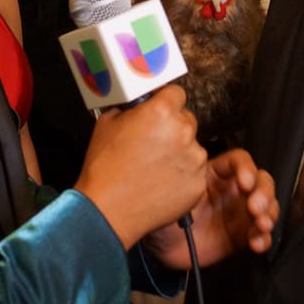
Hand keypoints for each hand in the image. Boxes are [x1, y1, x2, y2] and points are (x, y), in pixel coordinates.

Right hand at [74, 85, 208, 248]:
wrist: (108, 210)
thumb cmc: (104, 168)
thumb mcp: (108, 122)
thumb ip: (130, 108)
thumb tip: (139, 104)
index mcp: (161, 112)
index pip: (176, 93)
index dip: (165, 101)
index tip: (160, 109)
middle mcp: (183, 132)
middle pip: (186, 120)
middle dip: (172, 128)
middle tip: (153, 142)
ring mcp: (194, 159)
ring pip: (192, 147)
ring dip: (179, 152)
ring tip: (154, 167)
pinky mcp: (198, 184)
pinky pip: (195, 172)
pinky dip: (183, 175)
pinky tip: (161, 182)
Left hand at [145, 148, 277, 269]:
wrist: (160, 245)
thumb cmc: (163, 211)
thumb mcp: (170, 189)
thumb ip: (183, 176)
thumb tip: (187, 161)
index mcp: (215, 173)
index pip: (239, 161)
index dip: (246, 168)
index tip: (244, 181)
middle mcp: (232, 190)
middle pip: (261, 181)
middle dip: (264, 193)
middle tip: (254, 206)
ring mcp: (239, 213)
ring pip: (267, 206)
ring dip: (269, 214)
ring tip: (260, 224)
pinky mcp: (242, 236)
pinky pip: (261, 235)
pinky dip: (264, 238)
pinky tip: (256, 242)